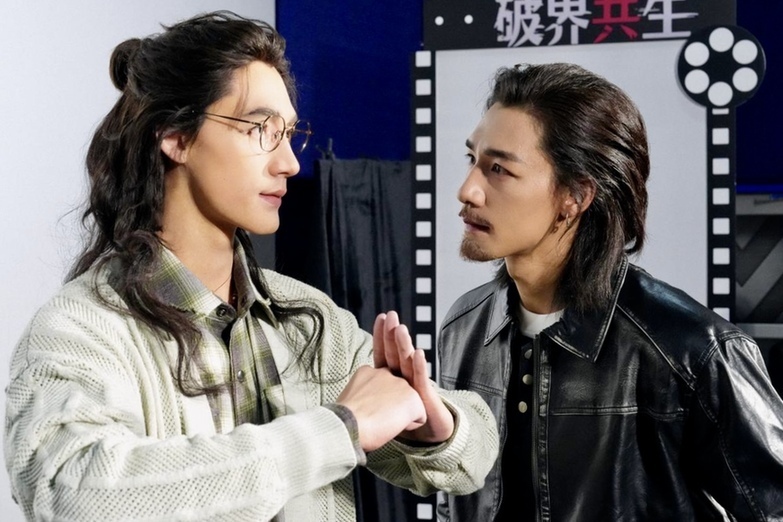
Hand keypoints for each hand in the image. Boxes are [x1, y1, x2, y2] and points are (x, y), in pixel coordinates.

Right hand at [337, 365, 425, 451]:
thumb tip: (366, 402)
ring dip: (400, 415)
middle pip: (398, 393)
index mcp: (369, 371)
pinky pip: (419, 417)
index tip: (369, 410)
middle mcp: (387, 373)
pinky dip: (409, 426)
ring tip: (382, 422)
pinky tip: (393, 426)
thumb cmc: (344, 418)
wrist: (348, 424)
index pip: (383, 384)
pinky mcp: (413, 398)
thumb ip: (363, 392)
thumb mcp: (350, 396)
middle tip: (376, 418)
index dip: (379, 400)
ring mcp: (401, 384)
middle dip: (392, 406)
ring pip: (409, 405)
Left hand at [373, 311, 454, 443]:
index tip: (380, 317)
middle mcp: (404, 378)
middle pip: (396, 352)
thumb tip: (352, 394)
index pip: (384, 352)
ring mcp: (416, 386)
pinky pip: (421, 380)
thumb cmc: (402, 420)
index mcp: (391, 378)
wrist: (429, 434)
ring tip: (401, 329)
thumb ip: (369, 395)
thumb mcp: (379, 407)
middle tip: (391, 315)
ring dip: (404, 345)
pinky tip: (417, 353)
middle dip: (392, 333)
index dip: (382, 336)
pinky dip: (419, 366)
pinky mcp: (426, 397)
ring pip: (408, 362)